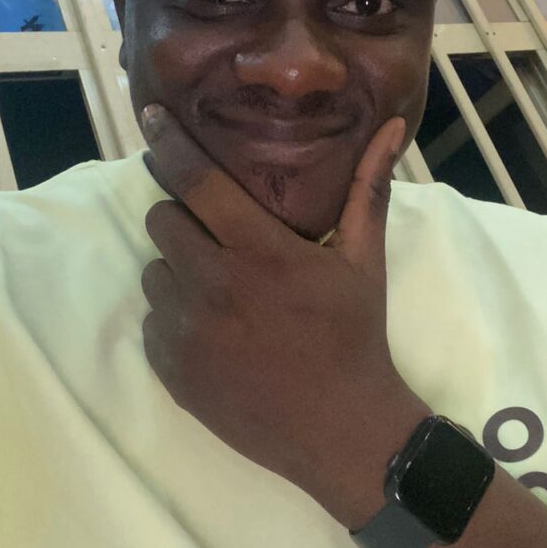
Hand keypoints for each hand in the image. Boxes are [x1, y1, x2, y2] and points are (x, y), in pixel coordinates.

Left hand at [140, 105, 430, 527]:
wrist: (341, 430)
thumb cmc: (354, 336)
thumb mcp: (364, 260)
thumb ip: (369, 189)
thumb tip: (394, 125)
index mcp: (259, 251)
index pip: (196, 181)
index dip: (169, 144)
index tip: (152, 117)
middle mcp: (212, 285)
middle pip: (161, 220)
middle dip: (182, 216)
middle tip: (217, 235)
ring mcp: (186, 331)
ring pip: (153, 270)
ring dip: (177, 268)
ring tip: (219, 287)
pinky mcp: (171, 368)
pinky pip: (152, 320)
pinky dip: (174, 315)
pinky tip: (213, 329)